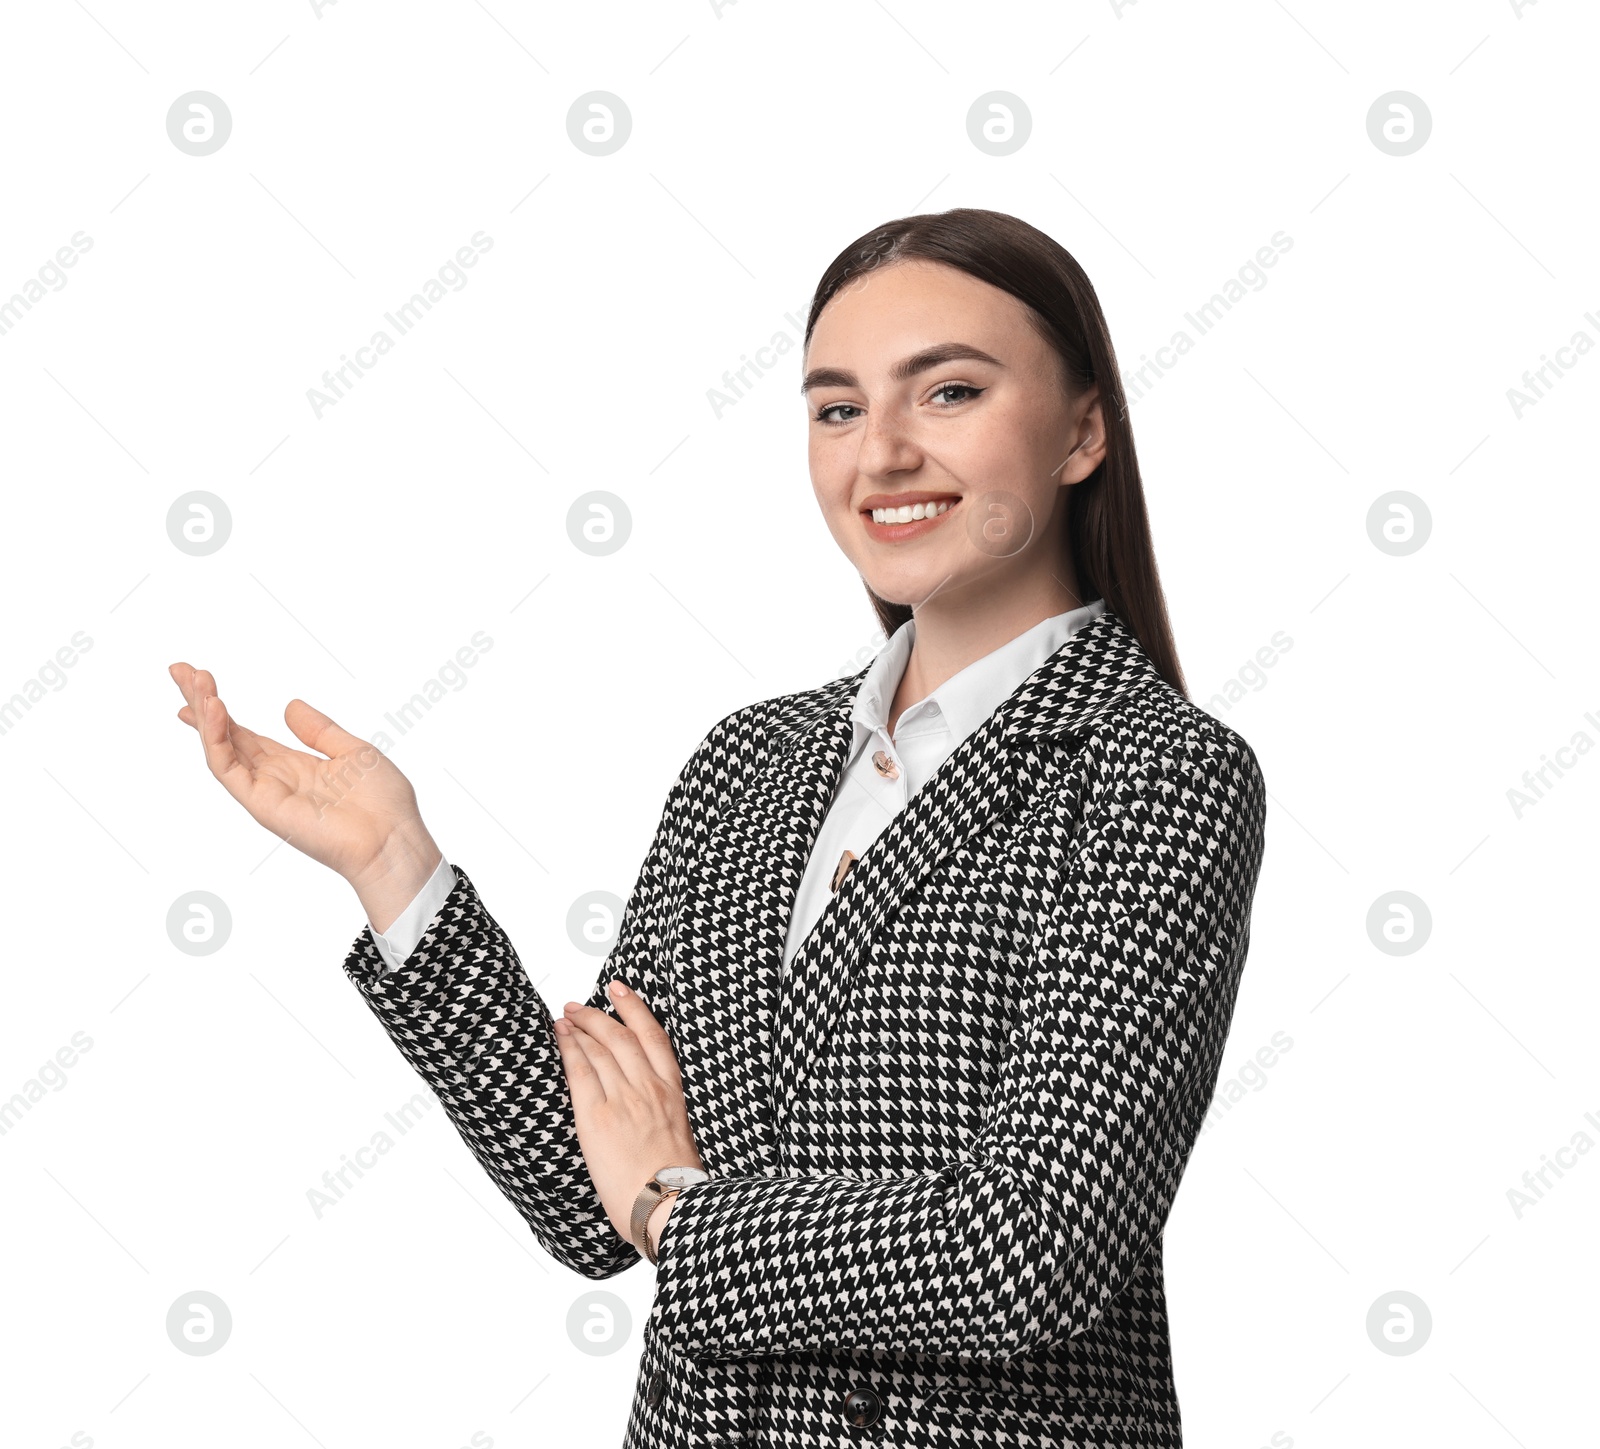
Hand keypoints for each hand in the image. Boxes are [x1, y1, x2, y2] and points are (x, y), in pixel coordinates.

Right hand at [167, 662, 441, 926]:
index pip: (244, 734)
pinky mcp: (262, 805)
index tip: (197, 679)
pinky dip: (216, 739)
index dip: (220, 710)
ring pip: (220, 749)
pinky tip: (214, 709)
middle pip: (225, 736)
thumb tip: (289, 705)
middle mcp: (273, 778)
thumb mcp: (353, 751)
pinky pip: (228, 769)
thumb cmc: (382, 804)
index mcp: (293, 766)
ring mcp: (265, 792)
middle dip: (201, 702)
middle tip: (178, 668)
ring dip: (203, 714)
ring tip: (193, 680)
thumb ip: (320, 730)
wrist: (393, 839)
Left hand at [554, 980, 703, 1251]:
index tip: (620, 989)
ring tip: (564, 1017)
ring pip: (599, 1049)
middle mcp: (649, 1088)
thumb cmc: (677, 1185)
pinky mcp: (597, 1117)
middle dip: (597, 1014)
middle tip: (579, 1004)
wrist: (669, 1208)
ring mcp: (623, 1100)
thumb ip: (664, 1112)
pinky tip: (561, 1038)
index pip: (653, 1036)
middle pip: (620, 1036)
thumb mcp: (681, 1135)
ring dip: (579, 1027)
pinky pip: (580, 1072)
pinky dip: (569, 1049)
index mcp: (673, 1092)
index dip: (635, 1007)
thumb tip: (648, 1106)